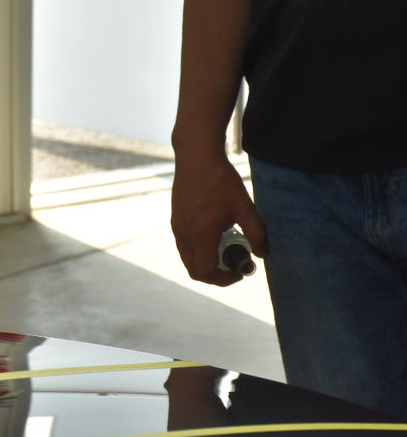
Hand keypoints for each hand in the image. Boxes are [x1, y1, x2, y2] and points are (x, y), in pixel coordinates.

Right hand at [170, 150, 264, 286]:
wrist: (196, 157)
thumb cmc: (220, 180)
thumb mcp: (244, 207)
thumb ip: (256, 233)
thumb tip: (262, 254)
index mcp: (201, 234)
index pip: (205, 272)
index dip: (223, 279)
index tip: (240, 273)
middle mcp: (184, 234)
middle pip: (194, 270)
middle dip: (215, 274)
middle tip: (234, 265)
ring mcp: (177, 227)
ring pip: (188, 258)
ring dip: (206, 261)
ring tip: (227, 246)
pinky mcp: (175, 219)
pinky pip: (185, 245)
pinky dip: (199, 249)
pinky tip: (215, 233)